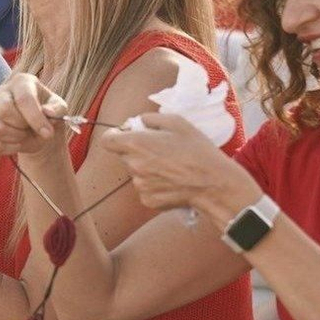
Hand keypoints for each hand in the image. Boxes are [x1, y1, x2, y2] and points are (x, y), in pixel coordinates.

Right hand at [0, 72, 69, 158]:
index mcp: (22, 82)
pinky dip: (12, 148)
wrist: (40, 129)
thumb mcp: (60, 108)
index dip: (35, 118)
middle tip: (34, 128)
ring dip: (19, 137)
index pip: (23, 98)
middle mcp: (3, 92)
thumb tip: (48, 112)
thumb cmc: (49, 113)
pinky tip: (21, 141)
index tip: (48, 133)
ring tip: (28, 133)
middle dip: (22, 125)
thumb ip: (58, 109)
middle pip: (4, 109)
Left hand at [102, 113, 259, 215]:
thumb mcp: (177, 122)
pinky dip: (155, 185)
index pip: (107, 140)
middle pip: (124, 156)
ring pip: (136, 173)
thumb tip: (139, 122)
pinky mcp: (148, 200)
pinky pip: (146, 188)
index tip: (128, 135)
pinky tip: (173, 182)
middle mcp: (133, 166)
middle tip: (160, 150)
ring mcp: (139, 186)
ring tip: (171, 167)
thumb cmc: (197, 150)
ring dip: (147, 169)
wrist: (213, 183)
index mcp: (136, 144)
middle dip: (137, 151)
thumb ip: (151, 119)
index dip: (116, 136)